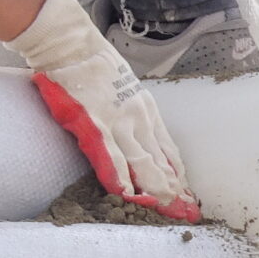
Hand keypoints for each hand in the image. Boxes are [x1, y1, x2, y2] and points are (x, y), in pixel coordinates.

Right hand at [6, 0, 199, 220]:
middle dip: (174, 188)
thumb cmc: (95, 64)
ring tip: (167, 208)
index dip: (178, 173)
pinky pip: (111, 157)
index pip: (168, 150)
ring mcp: (118, 122)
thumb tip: (136, 134)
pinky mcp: (95, 124)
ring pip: (143, 162)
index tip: (188, 194)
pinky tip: (129, 194)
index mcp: (147, 110)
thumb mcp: (126, 87)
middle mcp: (139, 118)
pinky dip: (121, 177)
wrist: (71, 45)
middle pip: (161, 161)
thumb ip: (133, 112)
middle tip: (187, 212)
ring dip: (155, 188)